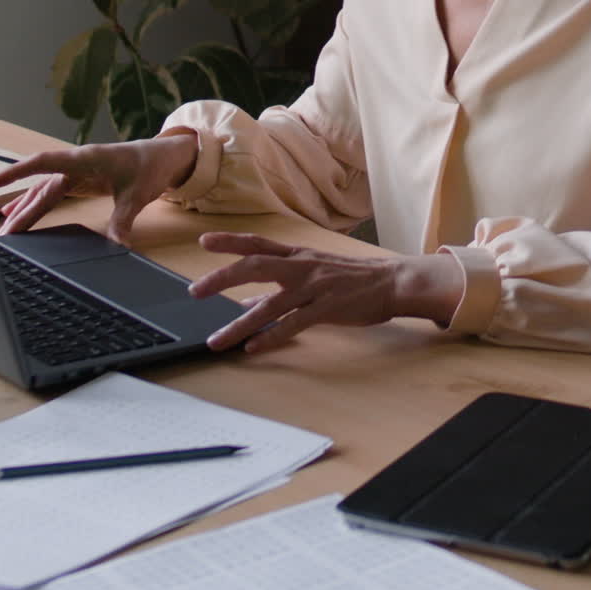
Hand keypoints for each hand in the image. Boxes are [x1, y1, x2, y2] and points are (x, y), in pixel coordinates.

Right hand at [0, 132, 197, 243]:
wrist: (164, 156)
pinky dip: (34, 203)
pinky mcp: (80, 180)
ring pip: (43, 191)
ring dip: (26, 210)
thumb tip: (118, 246)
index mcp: (86, 159)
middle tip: (4, 236)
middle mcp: (76, 163)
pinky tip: (16, 212)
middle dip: (21, 211)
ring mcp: (76, 172)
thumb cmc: (150, 167)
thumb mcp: (138, 195)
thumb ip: (124, 220)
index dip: (18, 171)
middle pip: (41, 187)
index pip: (44, 163)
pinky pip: (51, 193)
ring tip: (7, 232)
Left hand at [188, 233, 463, 353]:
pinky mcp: (327, 308)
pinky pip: (293, 324)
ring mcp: (314, 287)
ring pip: (270, 304)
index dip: (230, 241)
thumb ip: (280, 288)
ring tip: (217, 340)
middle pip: (255, 266)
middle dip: (222, 278)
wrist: (394, 281)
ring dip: (239, 324)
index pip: (258, 244)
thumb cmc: (353, 279)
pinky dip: (271, 336)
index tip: (204, 241)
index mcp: (298, 255)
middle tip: (196, 291)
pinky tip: (254, 348)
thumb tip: (247, 305)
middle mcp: (302, 266)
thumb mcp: (314, 274)